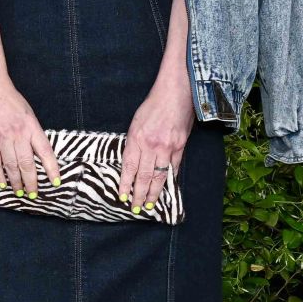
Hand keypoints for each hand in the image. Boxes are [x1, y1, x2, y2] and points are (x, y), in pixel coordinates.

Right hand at [0, 74, 61, 196]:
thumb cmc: (10, 98)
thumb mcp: (28, 113)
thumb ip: (32, 131)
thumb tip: (37, 151)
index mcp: (32, 126)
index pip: (45, 152)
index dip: (51, 169)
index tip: (56, 182)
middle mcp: (19, 134)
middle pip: (27, 163)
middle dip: (31, 182)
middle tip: (34, 195)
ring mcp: (3, 137)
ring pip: (11, 165)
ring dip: (16, 182)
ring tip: (19, 193)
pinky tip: (2, 183)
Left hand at [119, 77, 195, 212]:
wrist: (176, 92)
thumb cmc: (153, 105)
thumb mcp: (136, 122)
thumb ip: (134, 143)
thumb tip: (132, 164)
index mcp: (136, 137)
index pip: (129, 167)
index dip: (126, 184)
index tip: (122, 197)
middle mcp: (151, 145)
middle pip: (144, 175)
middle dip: (139, 194)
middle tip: (136, 208)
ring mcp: (167, 147)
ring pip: (159, 176)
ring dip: (154, 193)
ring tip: (150, 205)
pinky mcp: (180, 146)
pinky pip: (173, 168)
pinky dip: (168, 181)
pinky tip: (165, 190)